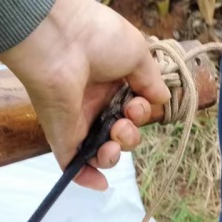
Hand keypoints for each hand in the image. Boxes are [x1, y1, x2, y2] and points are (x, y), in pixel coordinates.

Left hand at [0, 0, 170, 188]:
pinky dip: (87, 178)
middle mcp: (94, 104)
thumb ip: (150, 81)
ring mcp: (77, 123)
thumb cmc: (98, 37)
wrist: (60, 40)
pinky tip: (101, 184)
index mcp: (111, 82)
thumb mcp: (137, 52)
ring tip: (116, 135)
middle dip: (131, 134)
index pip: (132, 111)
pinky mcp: (62, 138)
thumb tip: (161, 99)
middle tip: (126, 117)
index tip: (139, 103)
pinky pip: (73, 167)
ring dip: (116, 153)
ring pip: (102, 153)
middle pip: (121, 135)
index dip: (142, 113)